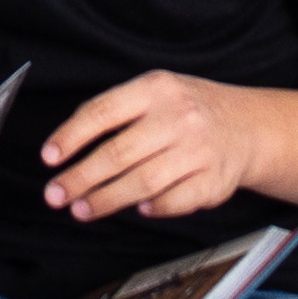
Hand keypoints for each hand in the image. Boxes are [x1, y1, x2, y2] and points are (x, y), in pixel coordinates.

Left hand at [41, 73, 246, 222]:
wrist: (248, 126)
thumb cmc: (188, 110)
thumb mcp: (155, 92)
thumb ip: (117, 112)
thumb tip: (69, 145)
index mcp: (156, 89)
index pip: (103, 111)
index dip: (71, 136)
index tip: (49, 158)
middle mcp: (178, 117)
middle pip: (119, 152)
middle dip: (81, 178)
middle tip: (56, 195)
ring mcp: (199, 150)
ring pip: (143, 181)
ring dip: (107, 199)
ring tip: (82, 210)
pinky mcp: (214, 181)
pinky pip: (175, 201)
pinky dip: (153, 208)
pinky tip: (138, 209)